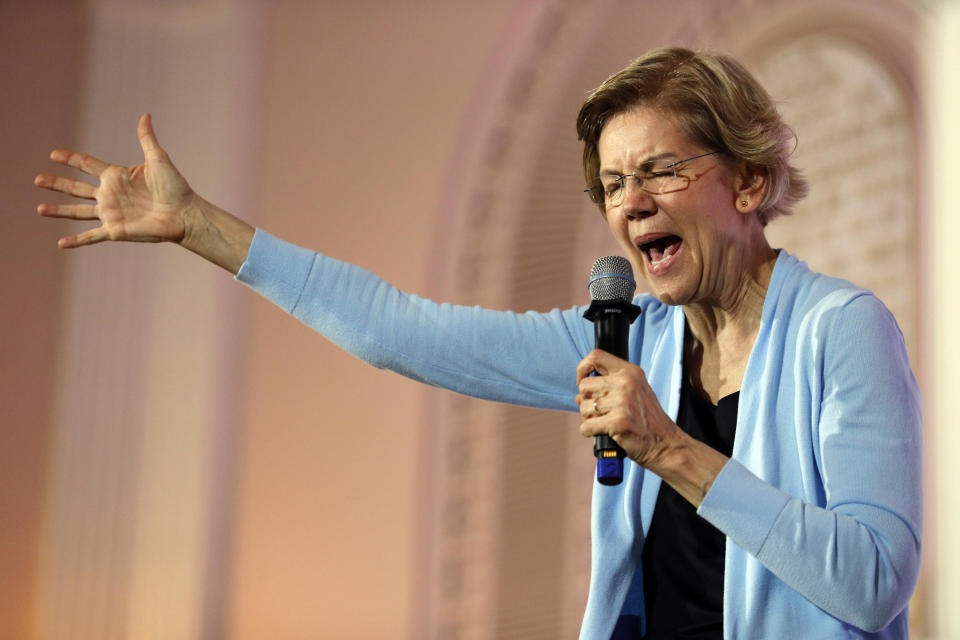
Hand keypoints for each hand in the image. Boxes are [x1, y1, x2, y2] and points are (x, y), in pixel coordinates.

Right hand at [36, 113, 193, 247]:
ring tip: (39, 209)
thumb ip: (147, 138)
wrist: (185, 214)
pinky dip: (77, 240)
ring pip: (78, 212)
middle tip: (36, 180)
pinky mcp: (116, 230)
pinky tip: (61, 243)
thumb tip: (145, 115)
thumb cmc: (176, 187)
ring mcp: (111, 213)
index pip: (87, 165)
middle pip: (76, 188)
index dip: (70, 159)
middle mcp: (110, 195)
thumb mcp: (158, 159)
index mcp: (117, 176)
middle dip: (56, 184)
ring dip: (59, 211)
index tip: (53, 154)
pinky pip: (92, 236)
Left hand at [576, 349, 682, 469]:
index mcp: (630, 372)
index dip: (582, 368)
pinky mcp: (618, 422)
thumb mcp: (635, 392)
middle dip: (586, 401)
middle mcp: (626, 383)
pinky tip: (602, 433)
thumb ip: (609, 387)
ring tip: (604, 423)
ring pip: (584, 407)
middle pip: (584, 385)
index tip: (582, 380)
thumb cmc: (649, 421)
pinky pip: (587, 426)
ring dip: (589, 419)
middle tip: (599, 411)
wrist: (666, 444)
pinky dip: (589, 432)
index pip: (596, 356)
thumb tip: (579, 395)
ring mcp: (622, 402)